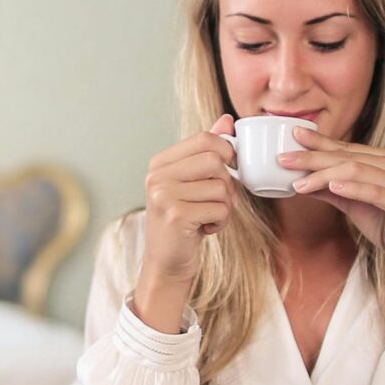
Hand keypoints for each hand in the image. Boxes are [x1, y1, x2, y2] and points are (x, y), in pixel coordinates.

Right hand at [139, 115, 237, 285]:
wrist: (167, 264)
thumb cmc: (184, 221)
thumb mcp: (194, 183)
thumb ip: (207, 151)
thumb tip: (227, 120)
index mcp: (160, 163)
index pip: (205, 138)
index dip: (226, 152)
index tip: (227, 171)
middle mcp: (157, 176)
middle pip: (215, 160)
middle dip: (227, 183)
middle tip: (217, 201)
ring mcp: (163, 195)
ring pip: (221, 186)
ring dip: (224, 206)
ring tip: (207, 217)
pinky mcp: (175, 215)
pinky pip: (220, 209)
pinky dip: (221, 222)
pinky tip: (205, 229)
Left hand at [281, 129, 384, 294]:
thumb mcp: (353, 205)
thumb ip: (330, 190)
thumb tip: (299, 180)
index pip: (346, 149)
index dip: (318, 143)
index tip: (292, 138)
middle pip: (348, 157)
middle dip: (313, 158)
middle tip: (284, 159)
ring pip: (357, 171)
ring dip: (324, 175)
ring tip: (299, 182)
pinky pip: (376, 192)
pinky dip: (353, 188)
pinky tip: (333, 187)